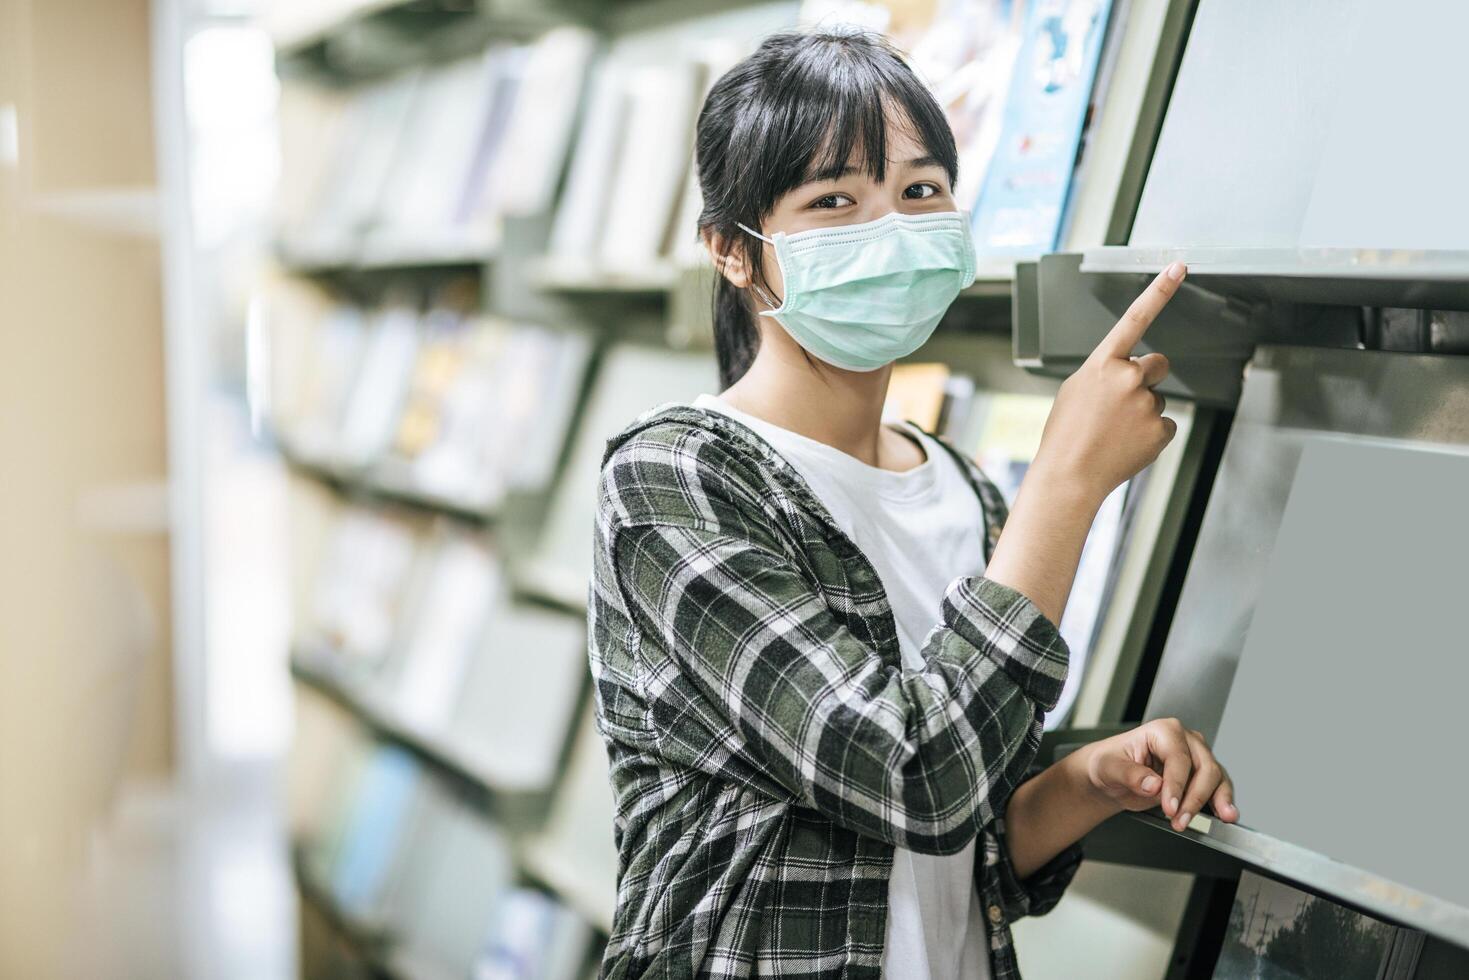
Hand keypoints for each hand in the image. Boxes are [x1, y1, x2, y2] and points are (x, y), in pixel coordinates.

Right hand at [1033, 262, 1184, 502]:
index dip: (1160, 290)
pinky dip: (1150, 435)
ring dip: (1143, 412)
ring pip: (1159, 398)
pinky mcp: (1160, 430)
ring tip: (1114, 431)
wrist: (1069, 475)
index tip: (1179, 267)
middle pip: (1158, 365)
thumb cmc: (1066, 434)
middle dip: (1147, 378)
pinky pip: (1165, 424)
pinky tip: (1127, 444)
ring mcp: (1146, 404)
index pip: (1136, 318)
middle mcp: (1128, 377)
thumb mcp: (1076, 390)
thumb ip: (1105, 372)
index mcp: (1102, 363)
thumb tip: (1130, 372)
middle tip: (1122, 404)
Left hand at [1077, 717, 1238, 830]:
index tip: (1170, 807)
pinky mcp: (1201, 776)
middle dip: (1195, 797)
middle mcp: (1185, 740)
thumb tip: (1154, 784)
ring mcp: (1196, 757)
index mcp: (1162, 731)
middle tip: (1179, 819)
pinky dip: (1223, 802)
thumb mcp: (1109, 768)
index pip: (1178, 758)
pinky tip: (1225, 815)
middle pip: (1204, 767)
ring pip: (1216, 778)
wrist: (1111, 777)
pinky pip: (1218, 788)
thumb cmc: (1109, 764)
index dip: (1177, 785)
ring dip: (1216, 801)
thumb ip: (1130, 775)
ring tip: (1217, 819)